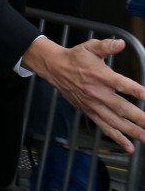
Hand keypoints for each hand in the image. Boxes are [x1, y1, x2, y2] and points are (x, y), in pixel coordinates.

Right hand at [23, 37, 144, 152]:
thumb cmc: (75, 57)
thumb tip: (120, 43)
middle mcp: (98, 93)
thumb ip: (106, 46)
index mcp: (101, 76)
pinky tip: (128, 146)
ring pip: (114, 121)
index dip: (136, 91)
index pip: (121, 84)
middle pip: (121, 108)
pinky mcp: (89, 112)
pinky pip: (104, 126)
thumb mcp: (90, 47)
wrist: (55, 68)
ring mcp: (93, 105)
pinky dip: (117, 137)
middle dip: (138, 118)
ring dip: (131, 131)